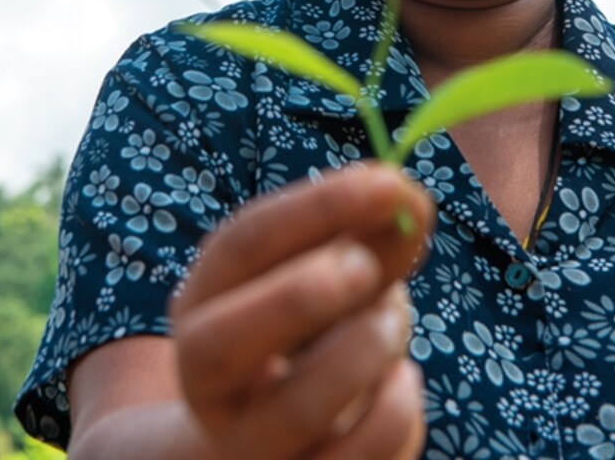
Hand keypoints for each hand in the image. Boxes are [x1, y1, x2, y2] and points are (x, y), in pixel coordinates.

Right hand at [171, 163, 434, 458]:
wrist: (266, 437)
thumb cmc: (307, 330)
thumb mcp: (326, 272)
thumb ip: (368, 235)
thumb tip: (410, 200)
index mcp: (204, 299)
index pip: (242, 245)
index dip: (315, 208)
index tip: (388, 181)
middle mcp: (206, 378)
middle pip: (221, 343)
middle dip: (299, 297)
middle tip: (365, 266)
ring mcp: (246, 444)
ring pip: (296, 412)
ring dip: (365, 351)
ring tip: (393, 316)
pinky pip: (357, 457)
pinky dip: (396, 407)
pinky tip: (401, 377)